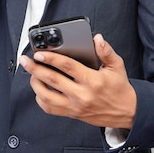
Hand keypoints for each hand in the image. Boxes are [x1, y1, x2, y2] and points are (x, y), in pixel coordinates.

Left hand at [19, 34, 136, 128]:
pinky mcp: (72, 114)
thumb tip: (97, 39)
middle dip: (35, 69)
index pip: (67, 67)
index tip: (39, 53)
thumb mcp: (117, 66)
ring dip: (35, 83)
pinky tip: (39, 89)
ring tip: (31, 73)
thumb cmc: (120, 88)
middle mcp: (81, 94)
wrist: (127, 112)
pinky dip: (41, 99)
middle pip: (52, 80)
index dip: (51, 59)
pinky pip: (50, 108)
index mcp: (92, 80)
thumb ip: (106, 52)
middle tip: (26, 60)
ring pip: (47, 96)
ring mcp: (75, 106)